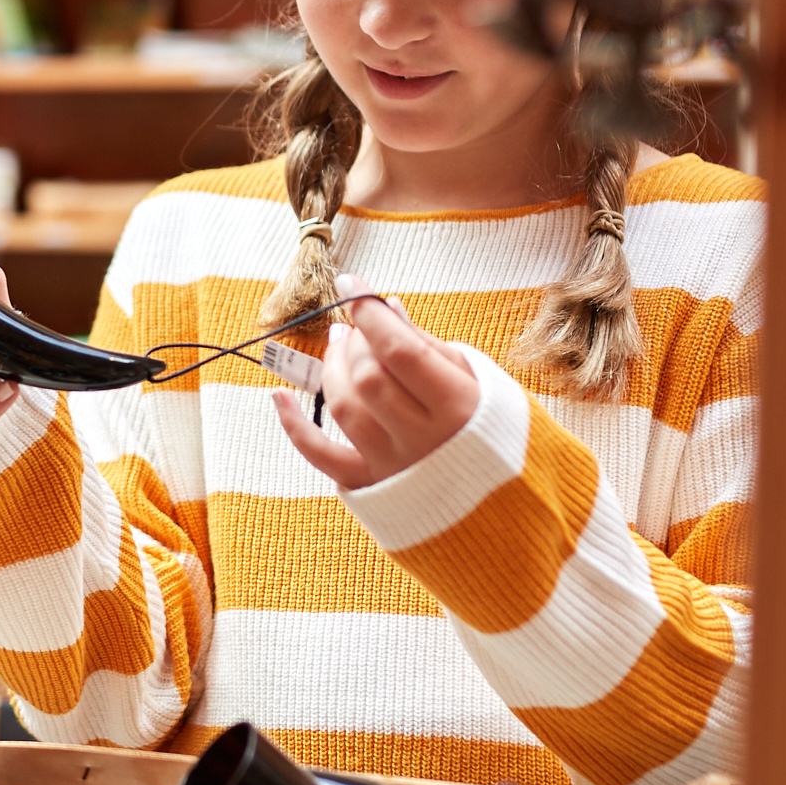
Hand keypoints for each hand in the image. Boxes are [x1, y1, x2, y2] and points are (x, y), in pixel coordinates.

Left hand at [271, 283, 481, 488]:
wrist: (506, 500)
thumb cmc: (497, 432)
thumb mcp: (480, 381)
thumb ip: (429, 346)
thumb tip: (388, 309)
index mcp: (459, 409)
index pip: (400, 350)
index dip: (369, 313)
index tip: (350, 284)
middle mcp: (424, 442)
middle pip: (368, 378)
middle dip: (354, 342)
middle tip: (356, 327)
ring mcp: (395, 468)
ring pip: (343, 409)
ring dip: (330, 369)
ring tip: (337, 345)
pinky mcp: (373, 488)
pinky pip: (322, 457)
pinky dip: (295, 425)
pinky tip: (279, 395)